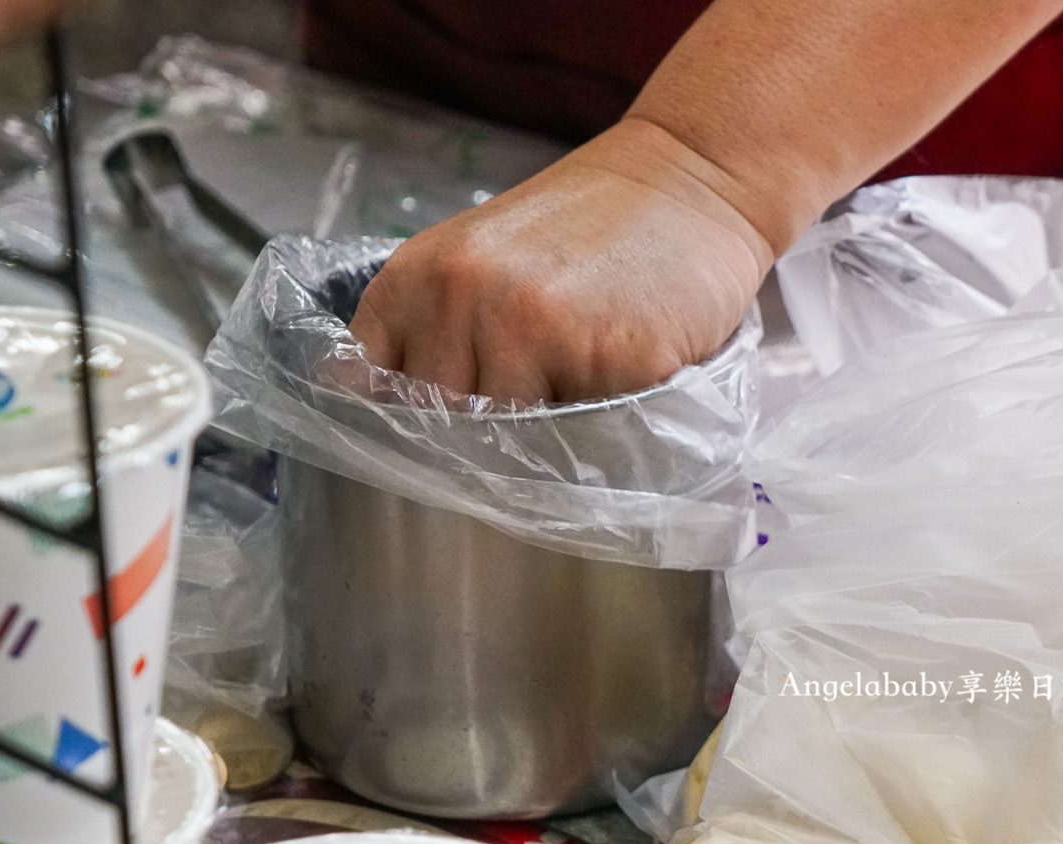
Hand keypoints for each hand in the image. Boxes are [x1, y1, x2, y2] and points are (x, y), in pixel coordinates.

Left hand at [350, 117, 775, 403]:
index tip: (443, 435)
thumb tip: (384, 421)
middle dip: (480, 441)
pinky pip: (587, 436)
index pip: (374, 393)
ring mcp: (536, 330)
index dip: (404, 428)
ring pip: (512, 444)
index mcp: (418, 278)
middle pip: (442, 430)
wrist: (688, 179)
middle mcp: (465, 300)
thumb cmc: (586, 229)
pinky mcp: (609, 360)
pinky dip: (604, 427)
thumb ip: (428, 331)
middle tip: (529, 418)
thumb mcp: (477, 261)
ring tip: (578, 395)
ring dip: (544, 443)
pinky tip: (621, 382)